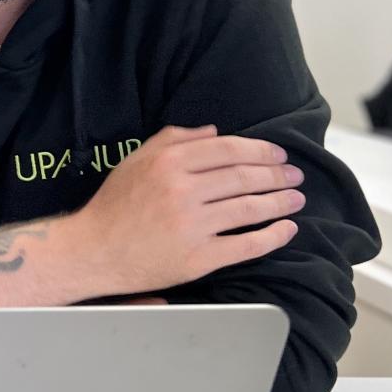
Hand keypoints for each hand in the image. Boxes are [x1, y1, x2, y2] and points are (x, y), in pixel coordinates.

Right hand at [69, 125, 304, 295]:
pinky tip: (287, 229)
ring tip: (296, 198)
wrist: (94, 251)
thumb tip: (214, 132)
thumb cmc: (115, 205)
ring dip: (281, 202)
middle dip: (277, 175)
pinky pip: (246, 245)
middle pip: (244, 177)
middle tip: (295, 176)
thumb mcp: (136, 161)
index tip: (278, 155)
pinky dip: (273, 236)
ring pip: (250, 209)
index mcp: (168, 163)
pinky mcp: (198, 258)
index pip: (228, 150)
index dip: (260, 150)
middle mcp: (181, 192)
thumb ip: (173, 139)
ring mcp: (192, 227)